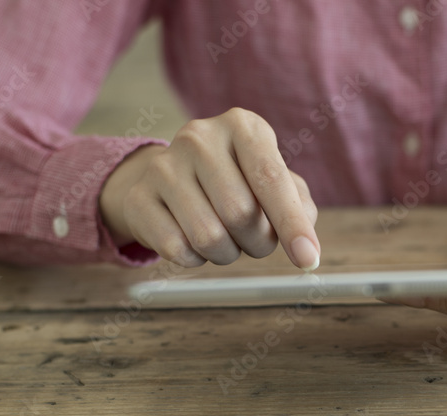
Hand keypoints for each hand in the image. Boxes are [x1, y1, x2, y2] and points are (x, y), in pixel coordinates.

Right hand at [100, 108, 319, 269]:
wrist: (170, 180)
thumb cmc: (237, 182)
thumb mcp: (272, 182)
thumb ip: (298, 206)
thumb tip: (306, 247)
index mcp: (242, 126)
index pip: (270, 179)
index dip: (292, 224)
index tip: (308, 259)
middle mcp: (200, 137)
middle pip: (241, 214)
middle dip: (258, 242)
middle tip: (255, 239)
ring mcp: (163, 165)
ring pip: (209, 237)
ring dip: (227, 253)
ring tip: (225, 237)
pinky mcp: (139, 197)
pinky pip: (177, 249)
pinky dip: (195, 259)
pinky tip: (193, 240)